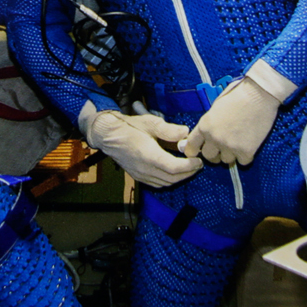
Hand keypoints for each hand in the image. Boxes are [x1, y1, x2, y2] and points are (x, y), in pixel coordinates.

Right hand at [81, 109, 201, 187]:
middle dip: (188, 173)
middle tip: (198, 164)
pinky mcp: (138, 176)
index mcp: (148, 155)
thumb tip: (185, 132)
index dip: (189, 166)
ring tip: (188, 168)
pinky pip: (157, 183)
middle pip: (172, 178)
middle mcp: (144, 169)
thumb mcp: (150, 123)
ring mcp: (140, 174)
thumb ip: (169, 129)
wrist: (108, 135)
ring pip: (165, 183)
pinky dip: (168, 180)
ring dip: (179, 177)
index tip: (198, 160)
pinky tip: (173, 171)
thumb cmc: (129, 127)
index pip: (174, 167)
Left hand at [180, 78, 279, 165]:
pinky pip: (242, 162)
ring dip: (232, 154)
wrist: (259, 94)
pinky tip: (249, 144)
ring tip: (239, 141)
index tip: (199, 150)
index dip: (195, 150)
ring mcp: (230, 146)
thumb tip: (205, 134)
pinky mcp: (246, 151)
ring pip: (226, 160)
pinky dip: (246, 156)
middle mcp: (214, 138)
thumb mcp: (216, 107)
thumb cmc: (239, 95)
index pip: (192, 146)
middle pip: (209, 157)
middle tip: (224, 146)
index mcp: (205, 125)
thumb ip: (209, 122)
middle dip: (215, 153)